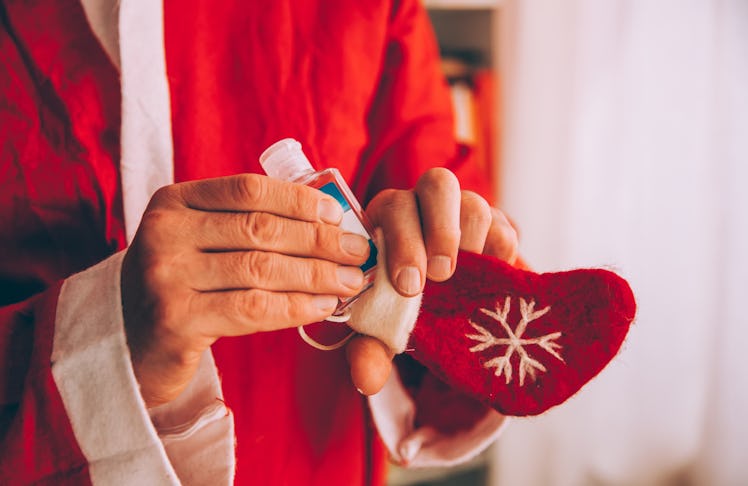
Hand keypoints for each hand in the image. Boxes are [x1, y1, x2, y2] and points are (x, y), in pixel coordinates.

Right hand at [121, 174, 370, 406]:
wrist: (131, 342)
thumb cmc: (183, 285)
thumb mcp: (201, 241)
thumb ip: (247, 224)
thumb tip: (328, 220)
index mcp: (173, 201)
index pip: (248, 189)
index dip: (299, 201)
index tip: (338, 214)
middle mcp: (164, 232)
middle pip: (260, 230)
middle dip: (319, 241)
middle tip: (359, 252)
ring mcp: (165, 276)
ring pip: (261, 270)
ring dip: (316, 276)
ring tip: (350, 282)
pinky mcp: (175, 320)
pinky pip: (252, 309)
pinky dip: (295, 307)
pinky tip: (322, 307)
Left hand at [346, 168, 518, 394]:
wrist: (445, 314)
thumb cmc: (403, 311)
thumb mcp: (383, 334)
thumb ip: (370, 351)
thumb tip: (366, 380)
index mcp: (388, 221)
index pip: (393, 205)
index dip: (402, 239)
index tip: (408, 285)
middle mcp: (426, 206)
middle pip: (438, 184)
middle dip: (440, 230)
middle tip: (441, 276)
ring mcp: (465, 214)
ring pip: (474, 202)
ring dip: (469, 242)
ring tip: (464, 279)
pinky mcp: (498, 230)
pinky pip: (506, 228)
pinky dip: (499, 255)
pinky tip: (487, 280)